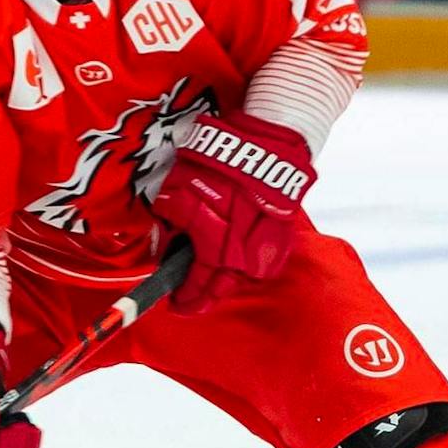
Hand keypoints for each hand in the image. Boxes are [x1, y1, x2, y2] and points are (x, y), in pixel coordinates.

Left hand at [151, 112, 315, 314]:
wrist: (268, 145)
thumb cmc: (220, 164)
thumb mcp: (179, 192)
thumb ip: (172, 222)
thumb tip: (166, 239)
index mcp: (215, 252)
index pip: (195, 286)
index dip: (184, 297)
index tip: (176, 302)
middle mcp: (243, 260)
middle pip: (220, 288)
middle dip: (203, 295)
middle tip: (191, 299)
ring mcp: (266, 251)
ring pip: (240, 276)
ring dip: (223, 277)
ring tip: (210, 275)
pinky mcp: (281, 238)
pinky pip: (259, 260)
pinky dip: (244, 261)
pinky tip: (234, 256)